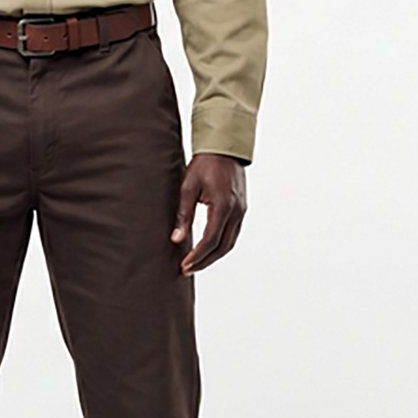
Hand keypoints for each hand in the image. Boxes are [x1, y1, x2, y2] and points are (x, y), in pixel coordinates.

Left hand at [170, 152, 247, 275]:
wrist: (224, 148)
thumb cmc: (204, 164)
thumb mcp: (188, 187)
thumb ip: (183, 215)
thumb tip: (176, 239)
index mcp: (223, 206)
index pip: (210, 240)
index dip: (197, 256)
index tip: (184, 266)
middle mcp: (236, 212)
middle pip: (222, 247)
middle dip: (205, 261)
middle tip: (188, 269)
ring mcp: (241, 211)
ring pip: (230, 243)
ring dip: (214, 256)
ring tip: (196, 263)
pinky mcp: (241, 209)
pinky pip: (233, 234)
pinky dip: (221, 245)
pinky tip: (208, 248)